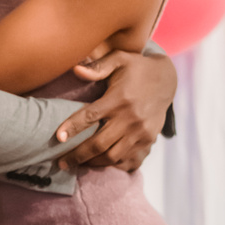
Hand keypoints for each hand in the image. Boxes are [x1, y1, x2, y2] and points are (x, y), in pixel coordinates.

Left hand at [54, 50, 176, 171]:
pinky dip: (111, 163)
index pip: (90, 116)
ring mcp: (140, 132)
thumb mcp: (119, 60)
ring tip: (77, 164)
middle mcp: (130, 118)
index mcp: (119, 99)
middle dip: (77, 155)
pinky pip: (127, 158)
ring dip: (93, 162)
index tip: (58, 138)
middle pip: (99, 143)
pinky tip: (98, 162)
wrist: (167, 80)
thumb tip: (75, 69)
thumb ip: (97, 67)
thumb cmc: (136, 68)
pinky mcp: (148, 139)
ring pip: (112, 155)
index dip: (73, 128)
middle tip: (61, 162)